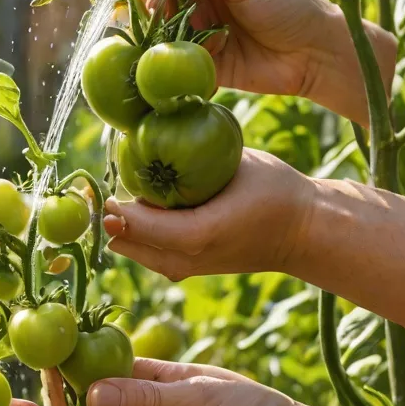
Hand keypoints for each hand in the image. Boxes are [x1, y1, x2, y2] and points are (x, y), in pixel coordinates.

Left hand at [105, 148, 315, 280]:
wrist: (304, 232)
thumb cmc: (275, 191)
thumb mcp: (238, 164)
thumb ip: (196, 156)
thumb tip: (153, 135)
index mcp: (200, 233)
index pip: (140, 226)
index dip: (115, 209)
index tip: (101, 190)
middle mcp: (189, 259)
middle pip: (127, 245)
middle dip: (112, 219)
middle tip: (100, 191)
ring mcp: (188, 269)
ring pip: (135, 253)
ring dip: (124, 228)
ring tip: (119, 197)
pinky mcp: (191, 270)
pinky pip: (150, 255)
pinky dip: (139, 236)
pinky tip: (141, 209)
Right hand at [132, 0, 395, 124]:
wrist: (313, 52)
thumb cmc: (287, 4)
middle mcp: (203, 4)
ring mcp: (202, 35)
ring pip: (165, 28)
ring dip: (158, 20)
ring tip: (161, 10)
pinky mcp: (205, 65)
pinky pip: (180, 59)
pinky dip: (178, 50)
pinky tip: (187, 44)